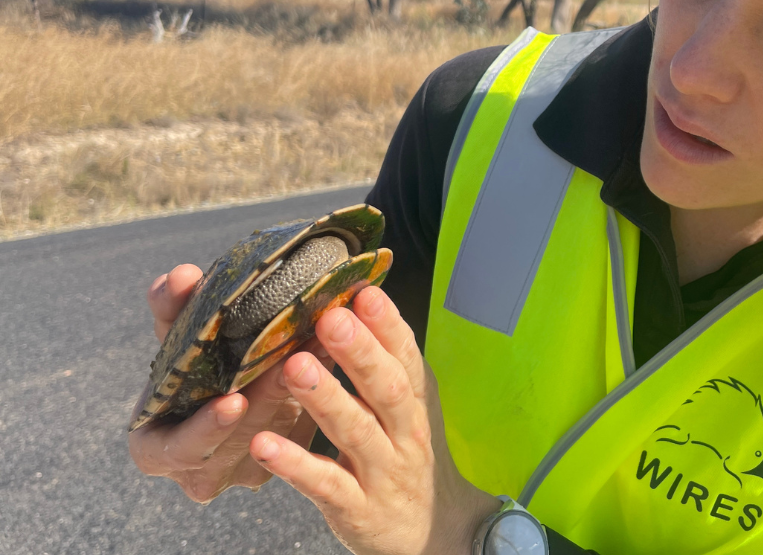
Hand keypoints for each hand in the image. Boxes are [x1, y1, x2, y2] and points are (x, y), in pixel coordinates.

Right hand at [128, 264, 331, 501]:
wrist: (228, 381)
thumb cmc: (189, 362)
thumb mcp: (176, 338)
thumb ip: (173, 311)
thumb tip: (181, 277)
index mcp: (160, 451)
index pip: (179, 449)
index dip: (206, 429)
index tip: (234, 401)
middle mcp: (204, 473)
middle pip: (238, 441)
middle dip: (266, 399)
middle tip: (291, 361)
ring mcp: (249, 471)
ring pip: (280, 435)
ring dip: (301, 390)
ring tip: (320, 350)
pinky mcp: (290, 459)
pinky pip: (308, 430)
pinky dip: (320, 391)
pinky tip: (336, 355)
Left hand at [248, 286, 499, 554]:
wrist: (435, 531)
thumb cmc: (407, 456)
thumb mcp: (409, 410)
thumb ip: (386, 365)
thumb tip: (359, 301)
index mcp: (416, 403)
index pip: (407, 359)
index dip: (388, 327)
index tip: (364, 293)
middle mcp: (405, 434)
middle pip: (387, 390)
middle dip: (360, 353)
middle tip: (331, 318)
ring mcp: (382, 472)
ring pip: (356, 432)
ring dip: (326, 399)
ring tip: (293, 368)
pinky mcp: (357, 509)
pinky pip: (325, 485)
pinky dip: (296, 464)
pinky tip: (264, 444)